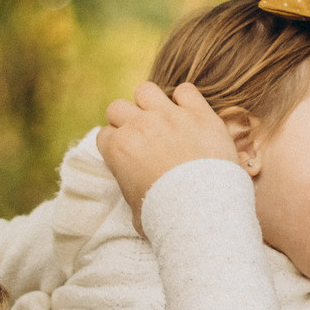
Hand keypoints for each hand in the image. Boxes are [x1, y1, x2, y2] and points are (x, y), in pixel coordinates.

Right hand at [98, 82, 240, 222]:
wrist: (204, 213)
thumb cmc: (169, 219)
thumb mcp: (136, 212)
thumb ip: (132, 192)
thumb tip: (137, 194)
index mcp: (118, 149)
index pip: (105, 134)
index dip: (116, 144)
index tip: (129, 155)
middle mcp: (139, 126)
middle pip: (118, 108)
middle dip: (127, 120)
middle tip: (143, 138)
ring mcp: (169, 116)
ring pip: (146, 90)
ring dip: (151, 103)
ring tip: (163, 120)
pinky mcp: (199, 114)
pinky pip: (186, 91)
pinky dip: (186, 100)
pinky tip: (190, 116)